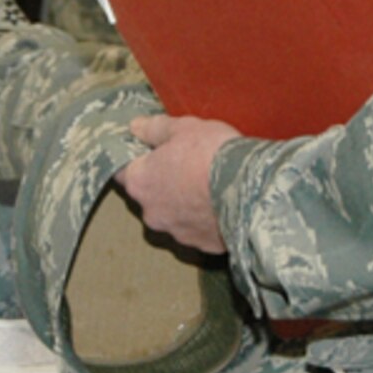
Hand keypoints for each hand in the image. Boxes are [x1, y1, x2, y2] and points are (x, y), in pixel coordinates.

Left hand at [117, 114, 239, 254]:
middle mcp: (151, 212)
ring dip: (185, 204)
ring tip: (210, 187)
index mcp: (140, 181)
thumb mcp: (184, 128)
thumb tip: (136, 127)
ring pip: (174, 215)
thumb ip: (155, 128)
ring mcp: (176, 233)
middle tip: (188, 166)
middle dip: (165, 183)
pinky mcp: (202, 245)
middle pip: (150, 195)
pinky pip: (199, 229)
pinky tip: (223, 205)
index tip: (151, 151)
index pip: (122, 171)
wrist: (250, 189)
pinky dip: (206, 219)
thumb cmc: (212, 154)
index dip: (135, 160)